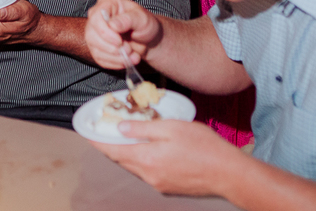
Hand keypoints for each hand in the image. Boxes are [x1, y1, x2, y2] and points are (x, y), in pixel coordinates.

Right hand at [86, 0, 161, 68]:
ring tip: (132, 56)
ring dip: (115, 57)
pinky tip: (127, 60)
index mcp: (107, 3)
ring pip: (94, 48)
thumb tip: (113, 25)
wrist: (149, 40)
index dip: (105, 32)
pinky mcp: (97, 48)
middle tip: (129, 50)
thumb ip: (128, 19)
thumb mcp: (142, 18)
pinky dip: (114, 63)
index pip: (96, 17)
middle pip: (91, 34)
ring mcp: (95, 33)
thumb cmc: (145, 24)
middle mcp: (97, 17)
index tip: (120, 41)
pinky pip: (100, 59)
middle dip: (111, 47)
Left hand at [92, 119, 234, 195]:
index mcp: (146, 159)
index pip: (112, 150)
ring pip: (134, 167)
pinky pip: (148, 172)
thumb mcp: (172, 127)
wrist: (228, 174)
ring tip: (126, 138)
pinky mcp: (169, 187)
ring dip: (127, 153)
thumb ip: (144, 129)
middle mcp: (149, 175)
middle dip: (111, 146)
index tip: (86, 132)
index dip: (97, 140)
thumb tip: (121, 129)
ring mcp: (159, 184)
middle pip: (122, 159)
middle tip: (105, 131)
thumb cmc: (204, 147)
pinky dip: (142, 160)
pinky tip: (149, 150)